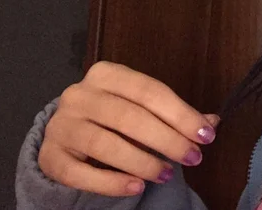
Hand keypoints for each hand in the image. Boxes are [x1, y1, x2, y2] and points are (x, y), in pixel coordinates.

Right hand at [38, 61, 219, 196]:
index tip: (206, 134)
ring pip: (104, 144)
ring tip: (166, 174)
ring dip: (141, 161)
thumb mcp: (142, 109)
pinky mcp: (49, 157)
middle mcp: (79, 95)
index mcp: (106, 74)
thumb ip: (174, 115)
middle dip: (166, 139)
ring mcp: (61, 125)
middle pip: (128, 116)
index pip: (149, 91)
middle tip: (193, 157)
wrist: (66, 135)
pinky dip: (110, 182)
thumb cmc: (112, 118)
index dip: (180, 114)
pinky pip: (80, 173)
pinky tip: (136, 187)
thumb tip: (211, 122)